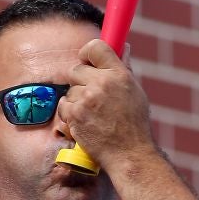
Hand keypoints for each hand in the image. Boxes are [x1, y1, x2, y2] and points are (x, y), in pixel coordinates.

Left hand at [59, 39, 154, 163]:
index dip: (87, 53)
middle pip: (76, 70)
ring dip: (76, 101)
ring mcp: (86, 99)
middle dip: (80, 81)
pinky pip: (63, 106)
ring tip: (93, 114)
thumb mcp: (135, 92)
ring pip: (69, 90)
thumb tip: (123, 46)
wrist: (129, 153)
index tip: (87, 60)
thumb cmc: (134, 125)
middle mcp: (102, 83)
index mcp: (119, 74)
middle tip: (91, 96)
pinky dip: (70, 114)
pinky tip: (84, 122)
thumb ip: (124, 69)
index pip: (95, 47)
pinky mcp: (74, 114)